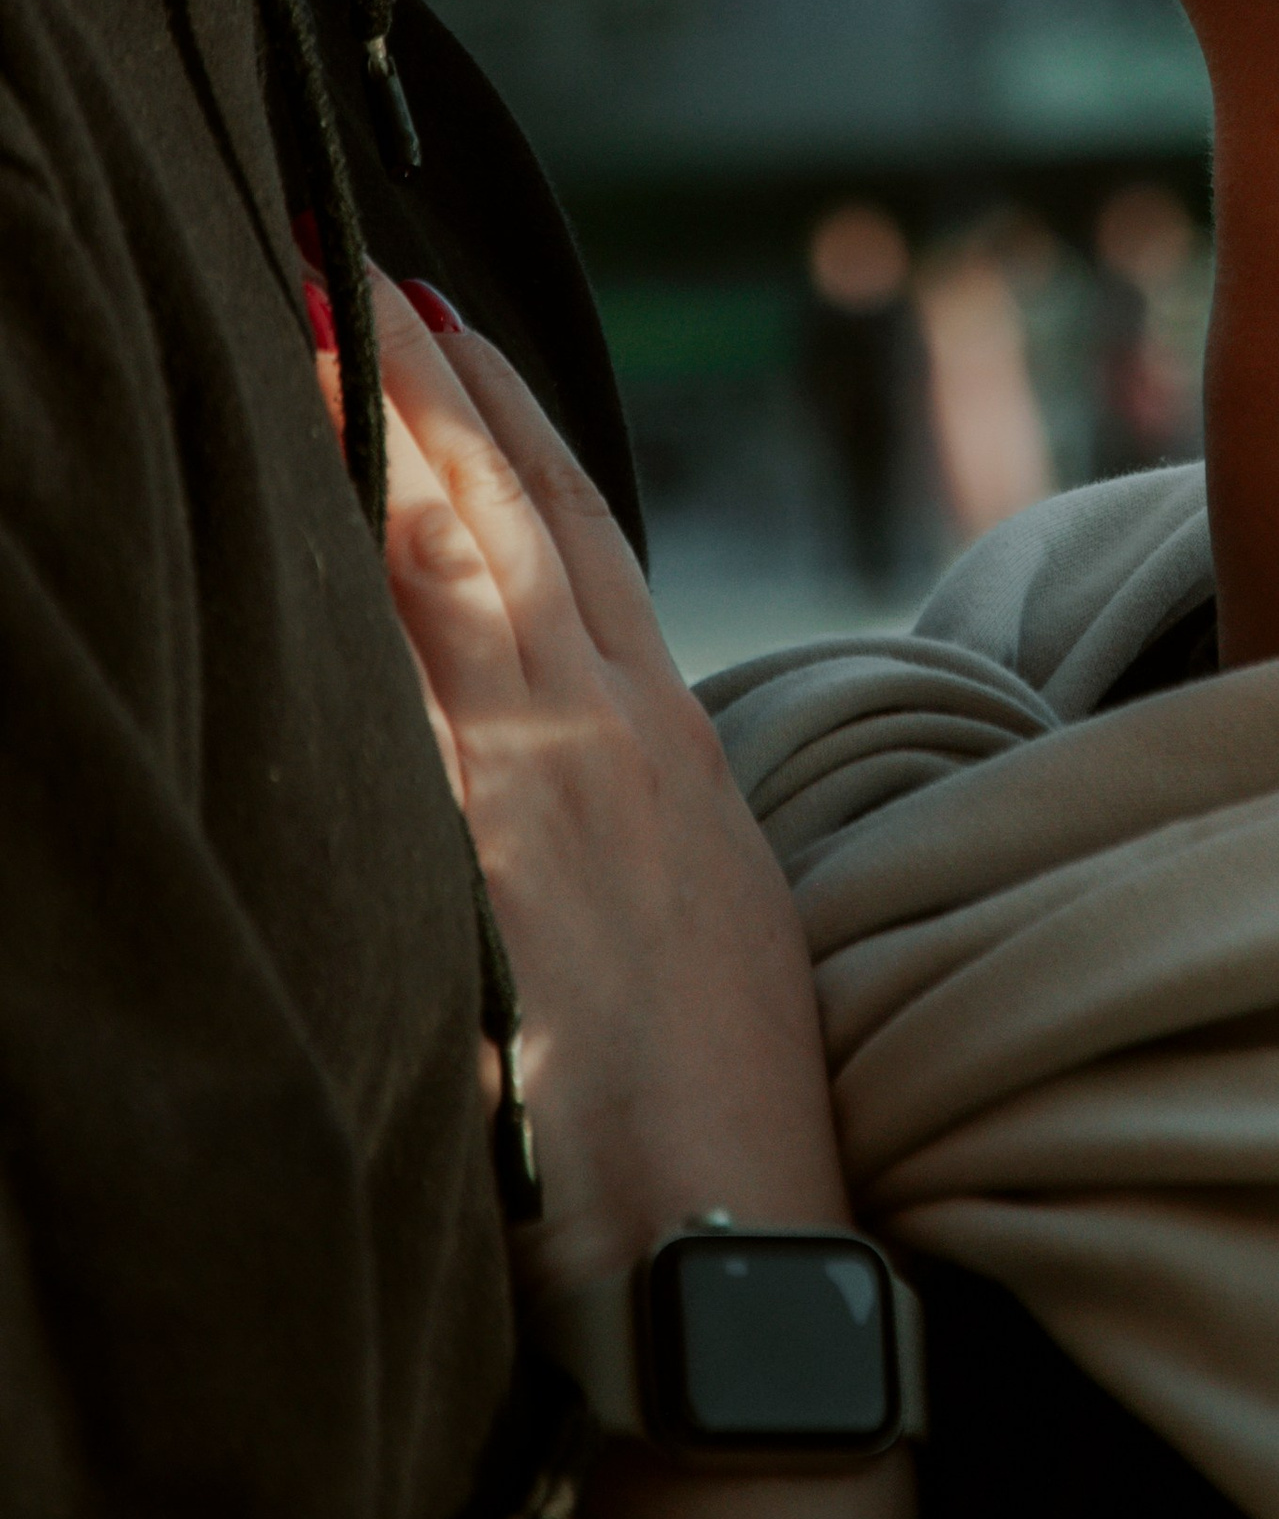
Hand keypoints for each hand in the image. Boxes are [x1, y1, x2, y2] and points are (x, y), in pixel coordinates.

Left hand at [372, 277, 852, 1303]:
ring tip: (315, 319)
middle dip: (429, 378)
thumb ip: (623, 816)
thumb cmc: (727, 1122)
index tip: (452, 327)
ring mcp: (552, 776)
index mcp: (674, 738)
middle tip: (352, 263)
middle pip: (507, 506)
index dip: (512, 419)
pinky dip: (355, 565)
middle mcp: (615, 727)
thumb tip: (557, 777)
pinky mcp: (489, 846)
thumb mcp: (703, 918)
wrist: (741, 1255)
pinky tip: (297, 501)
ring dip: (379, 428)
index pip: (581, 527)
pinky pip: (402, 666)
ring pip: (449, 553)